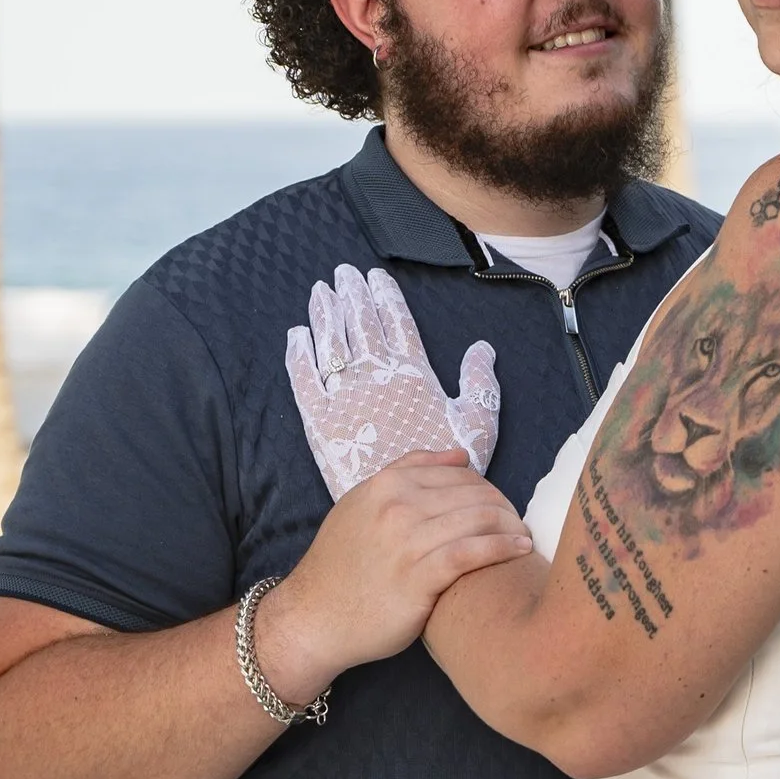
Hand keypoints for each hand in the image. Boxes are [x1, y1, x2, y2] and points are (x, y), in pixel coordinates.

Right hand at [254, 452, 534, 703]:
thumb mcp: (363, 506)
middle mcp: (397, 506)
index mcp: (386, 484)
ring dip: (512, 525)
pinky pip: (473, 552)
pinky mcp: (418, 577)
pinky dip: (504, 547)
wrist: (313, 618)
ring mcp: (407, 541)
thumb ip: (409, 474)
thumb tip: (460, 455)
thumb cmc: (344, 565)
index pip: (458, 474)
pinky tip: (520, 550)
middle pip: (475, 494)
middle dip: (504, 507)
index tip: (501, 507)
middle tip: (518, 524)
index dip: (488, 489)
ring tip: (524, 537)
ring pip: (480, 518)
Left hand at [287, 265, 499, 499]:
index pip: (396, 321)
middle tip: (342, 273)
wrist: (408, 505)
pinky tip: (297, 335)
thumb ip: (479, 382)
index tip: (374, 276)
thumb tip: (482, 347)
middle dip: (351, 293)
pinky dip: (298, 354)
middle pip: (360, 323)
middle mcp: (376, 376)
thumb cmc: (448, 465)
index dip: (385, 295)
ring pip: (331, 342)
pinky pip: (303, 379)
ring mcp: (345, 396)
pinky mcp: (320, 420)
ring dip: (325, 313)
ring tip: (321, 290)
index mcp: (413, 372)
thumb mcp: (479, 422)